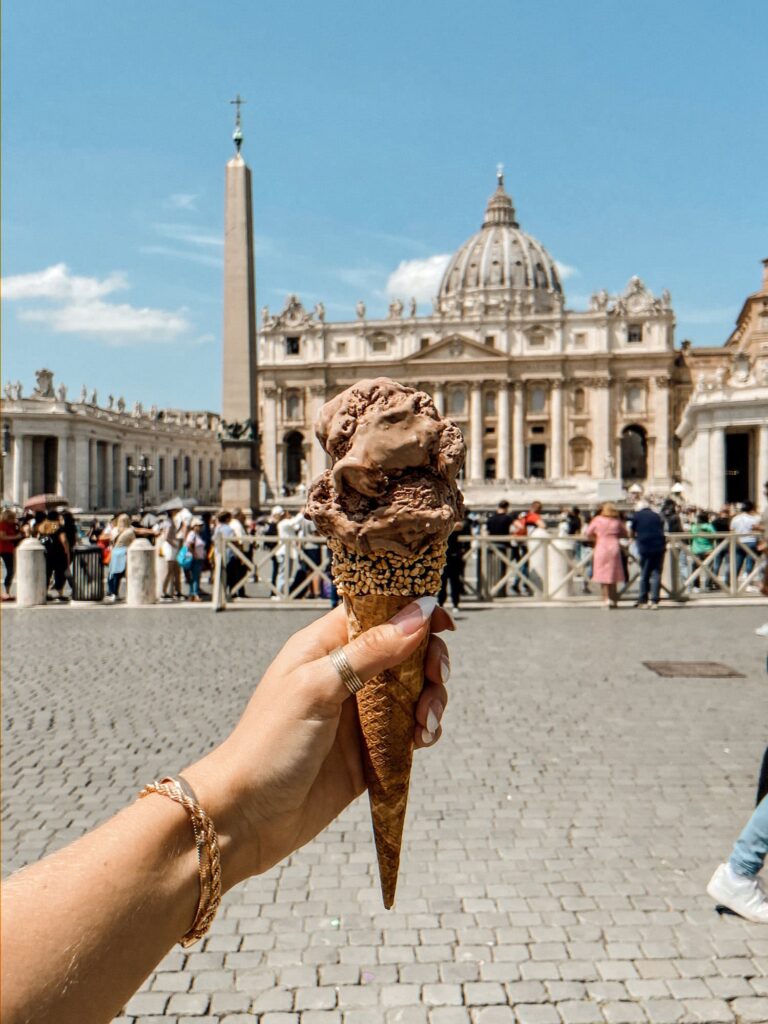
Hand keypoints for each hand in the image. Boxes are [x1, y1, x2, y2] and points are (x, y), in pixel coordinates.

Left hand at [184, 598, 452, 888]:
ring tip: (426, 721)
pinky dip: (424, 729)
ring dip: (431, 698)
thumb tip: (418, 613)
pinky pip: (410, 729)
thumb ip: (370, 651)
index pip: (376, 612)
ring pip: (413, 690)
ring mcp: (359, 713)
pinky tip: (422, 739)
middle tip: (437, 677)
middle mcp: (345, 674)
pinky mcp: (370, 749)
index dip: (411, 611)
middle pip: (404, 650)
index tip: (443, 622)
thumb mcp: (318, 688)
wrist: (249, 816)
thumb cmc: (270, 743)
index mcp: (325, 646)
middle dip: (429, 660)